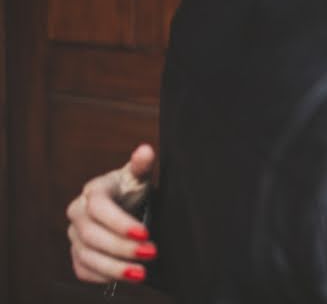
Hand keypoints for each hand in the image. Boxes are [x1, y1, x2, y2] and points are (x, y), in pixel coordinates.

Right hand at [66, 144, 155, 282]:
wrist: (123, 205)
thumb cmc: (131, 189)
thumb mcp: (138, 176)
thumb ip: (141, 165)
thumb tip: (146, 151)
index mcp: (94, 191)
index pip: (99, 207)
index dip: (119, 222)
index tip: (144, 233)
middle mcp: (78, 213)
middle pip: (92, 234)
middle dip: (121, 247)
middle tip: (150, 253)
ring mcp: (75, 235)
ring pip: (87, 255)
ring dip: (114, 267)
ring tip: (140, 273)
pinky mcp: (77, 253)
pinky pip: (83, 269)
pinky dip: (102, 276)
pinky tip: (122, 276)